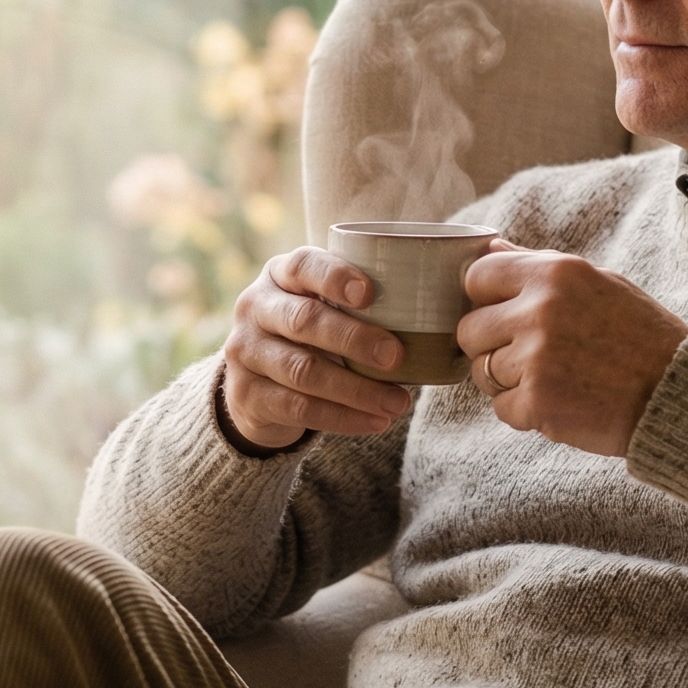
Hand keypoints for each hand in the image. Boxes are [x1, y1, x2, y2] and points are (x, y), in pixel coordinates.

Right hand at [220, 247, 414, 450]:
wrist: (254, 385)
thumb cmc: (309, 335)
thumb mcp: (322, 307)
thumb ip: (360, 301)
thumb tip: (442, 303)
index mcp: (278, 275)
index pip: (303, 266)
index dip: (335, 277)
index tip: (370, 293)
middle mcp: (255, 308)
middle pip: (304, 321)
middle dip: (354, 339)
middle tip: (396, 356)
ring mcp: (245, 352)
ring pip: (303, 371)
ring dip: (357, 389)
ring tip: (398, 401)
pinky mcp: (247, 395)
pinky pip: (299, 408)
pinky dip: (343, 418)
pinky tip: (376, 421)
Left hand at [458, 238, 687, 456]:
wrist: (678, 392)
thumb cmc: (640, 336)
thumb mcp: (597, 282)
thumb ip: (539, 266)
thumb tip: (491, 247)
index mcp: (553, 273)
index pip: (476, 277)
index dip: (485, 299)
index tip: (505, 314)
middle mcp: (539, 310)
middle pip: (470, 329)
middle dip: (491, 345)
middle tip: (531, 355)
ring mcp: (535, 358)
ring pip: (482, 372)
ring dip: (508, 381)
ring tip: (553, 379)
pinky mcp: (538, 402)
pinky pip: (502, 408)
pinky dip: (525, 412)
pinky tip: (561, 402)